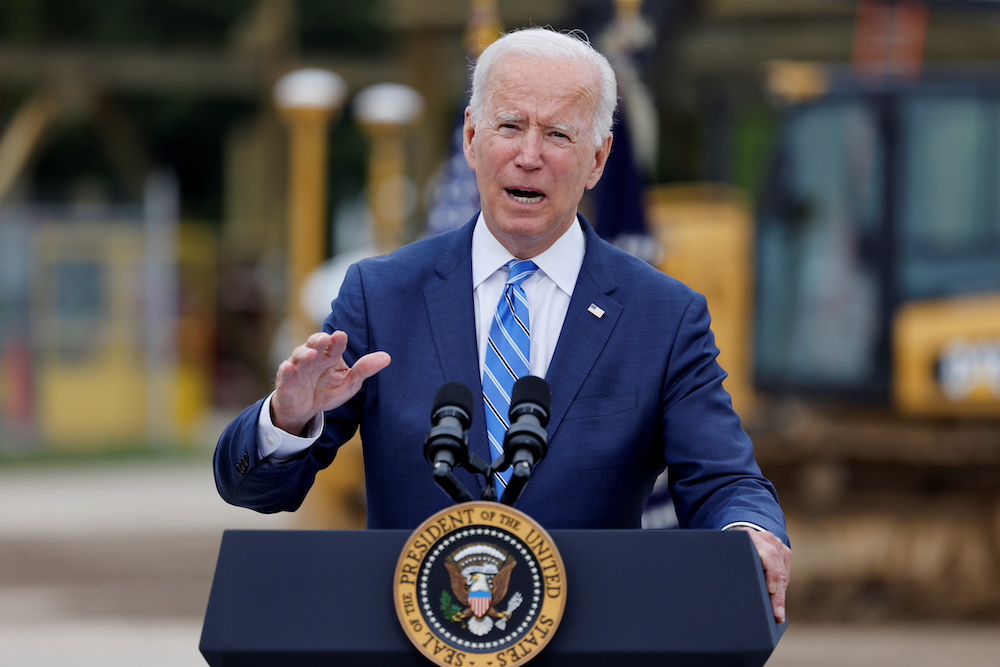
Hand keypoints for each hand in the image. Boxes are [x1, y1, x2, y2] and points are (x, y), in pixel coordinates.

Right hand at [270, 331, 390, 434]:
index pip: (335, 345)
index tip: (341, 336)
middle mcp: (314, 357)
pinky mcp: (286, 380)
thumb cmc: (327, 391)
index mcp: (330, 356)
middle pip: (315, 344)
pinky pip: (284, 373)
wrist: (305, 410)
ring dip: (304, 354)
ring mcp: (298, 367)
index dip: (337, 341)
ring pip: (299, 356)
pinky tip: (289, 368)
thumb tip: (387, 357)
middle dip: (319, 341)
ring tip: (310, 355)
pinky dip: (286, 370)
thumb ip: (365, 369)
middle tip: (325, 339)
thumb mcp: (350, 383)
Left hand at [734, 527, 791, 623]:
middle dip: (777, 595)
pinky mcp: (785, 552)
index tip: (771, 590)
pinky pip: (785, 573)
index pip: (767, 555)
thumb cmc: (730, 546)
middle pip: (777, 569)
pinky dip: (782, 588)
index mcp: (749, 537)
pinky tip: (779, 603)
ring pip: (783, 574)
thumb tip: (733, 592)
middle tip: (777, 615)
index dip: (771, 574)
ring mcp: (778, 545)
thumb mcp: (728, 552)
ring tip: (778, 615)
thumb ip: (733, 564)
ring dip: (781, 596)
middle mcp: (767, 539)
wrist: (741, 529)